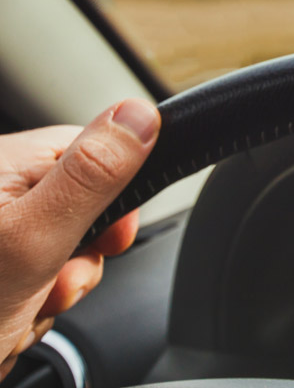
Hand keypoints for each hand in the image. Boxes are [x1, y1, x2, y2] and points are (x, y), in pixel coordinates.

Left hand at [0, 100, 159, 377]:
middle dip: (76, 259)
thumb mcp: (34, 242)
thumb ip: (91, 176)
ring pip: (55, 250)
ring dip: (49, 292)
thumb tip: (139, 114)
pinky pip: (29, 278)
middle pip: (77, 206)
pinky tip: (4, 319)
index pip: (92, 152)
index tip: (110, 239)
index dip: (114, 200)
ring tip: (18, 312)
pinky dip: (25, 307)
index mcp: (0, 163)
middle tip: (50, 286)